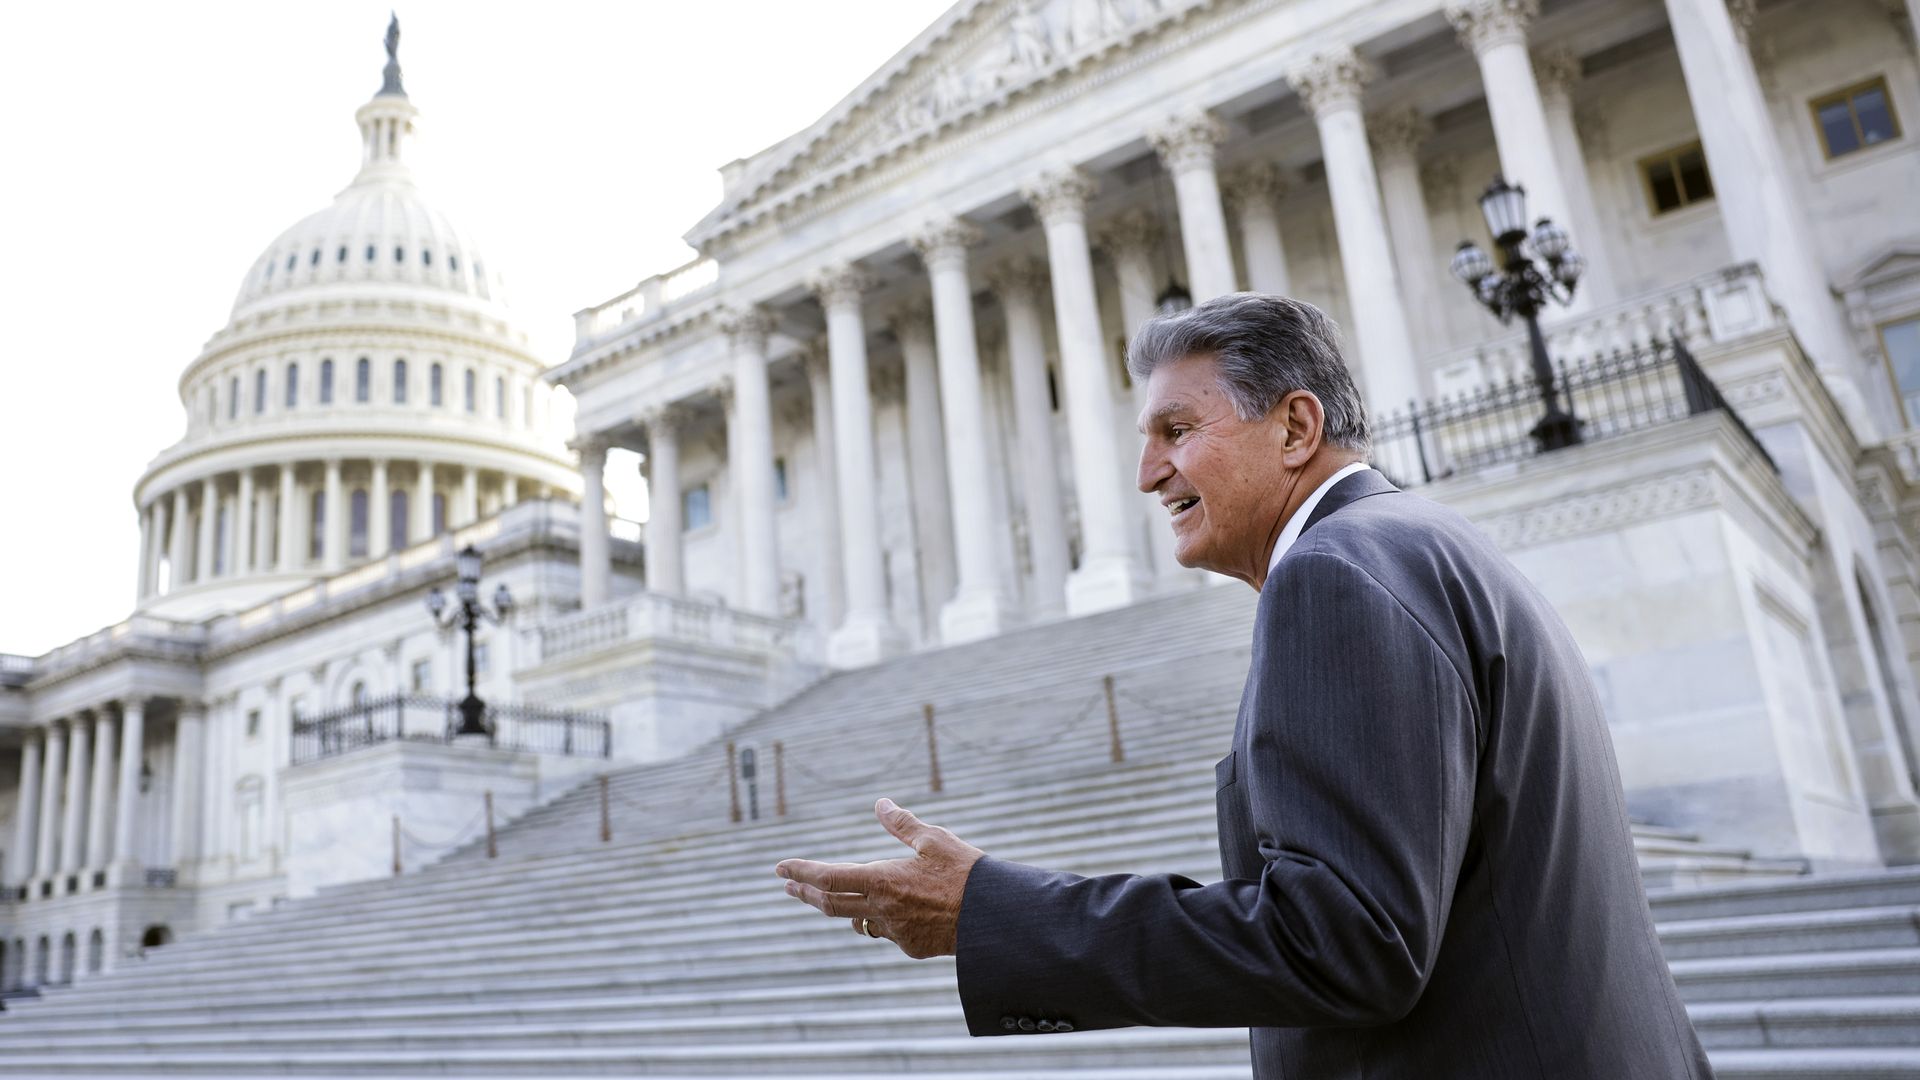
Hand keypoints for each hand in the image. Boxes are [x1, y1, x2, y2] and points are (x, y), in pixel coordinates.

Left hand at [774, 797, 985, 958]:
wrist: (995, 919)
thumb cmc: (966, 873)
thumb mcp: (934, 839)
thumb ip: (902, 824)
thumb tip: (880, 804)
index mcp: (883, 879)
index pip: (829, 876)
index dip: (802, 871)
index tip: (780, 867)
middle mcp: (883, 909)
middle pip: (831, 904)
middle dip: (807, 893)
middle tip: (788, 886)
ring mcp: (896, 933)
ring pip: (859, 921)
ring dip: (843, 909)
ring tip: (832, 900)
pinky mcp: (912, 947)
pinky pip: (888, 932)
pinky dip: (884, 920)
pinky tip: (894, 912)